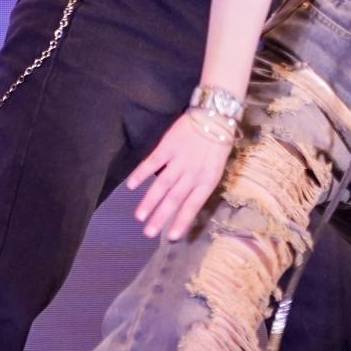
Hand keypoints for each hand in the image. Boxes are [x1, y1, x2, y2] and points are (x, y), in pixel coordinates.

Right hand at [123, 113, 234, 241]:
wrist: (215, 114)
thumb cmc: (218, 142)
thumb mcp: (216, 167)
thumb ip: (200, 183)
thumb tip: (182, 200)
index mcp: (208, 179)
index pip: (193, 205)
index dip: (182, 221)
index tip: (172, 237)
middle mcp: (193, 173)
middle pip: (175, 199)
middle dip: (161, 218)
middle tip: (149, 234)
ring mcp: (180, 160)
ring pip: (162, 185)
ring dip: (150, 202)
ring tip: (139, 217)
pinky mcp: (168, 146)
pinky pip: (152, 163)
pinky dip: (141, 174)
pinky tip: (132, 186)